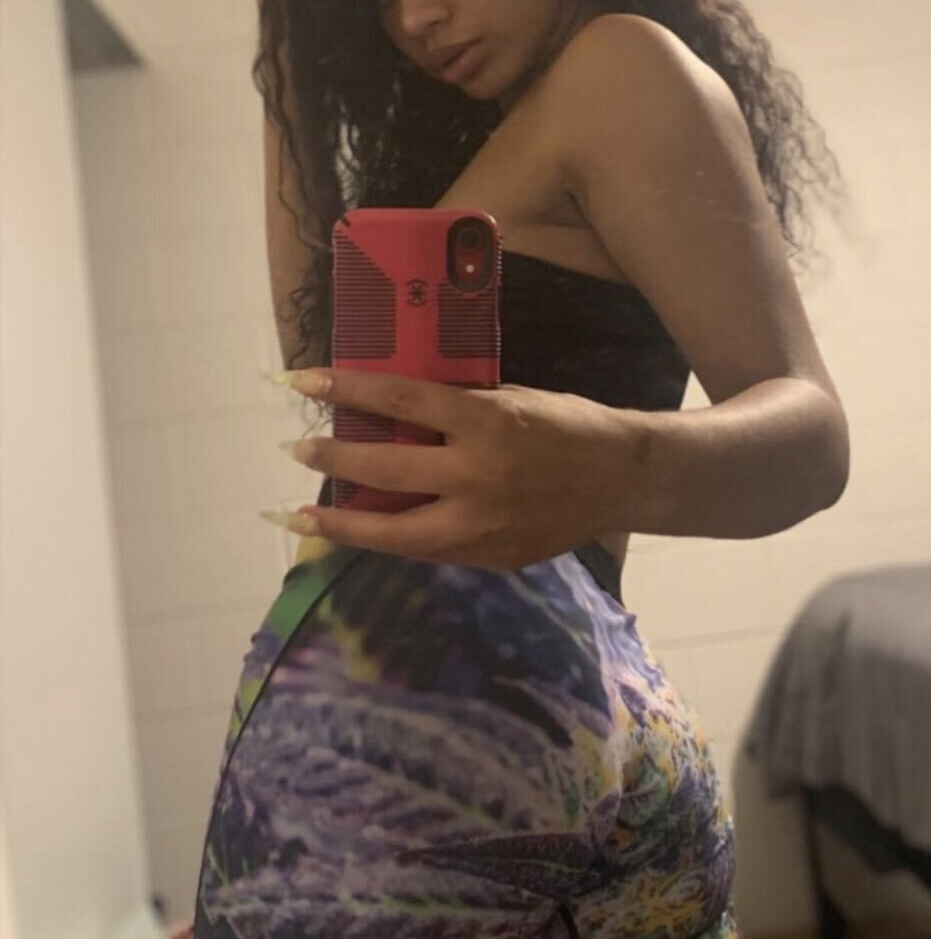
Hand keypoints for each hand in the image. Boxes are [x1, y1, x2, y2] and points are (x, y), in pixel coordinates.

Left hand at [267, 368, 642, 568]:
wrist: (624, 478)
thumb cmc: (569, 424)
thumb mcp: (512, 399)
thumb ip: (459, 410)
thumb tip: (400, 410)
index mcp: (485, 422)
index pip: (401, 399)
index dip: (348, 387)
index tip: (302, 380)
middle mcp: (478, 475)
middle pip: (387, 467)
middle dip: (335, 456)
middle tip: (299, 448)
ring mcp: (484, 524)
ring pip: (396, 532)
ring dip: (345, 522)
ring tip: (306, 515)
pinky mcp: (492, 557)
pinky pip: (429, 550)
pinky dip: (394, 540)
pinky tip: (368, 531)